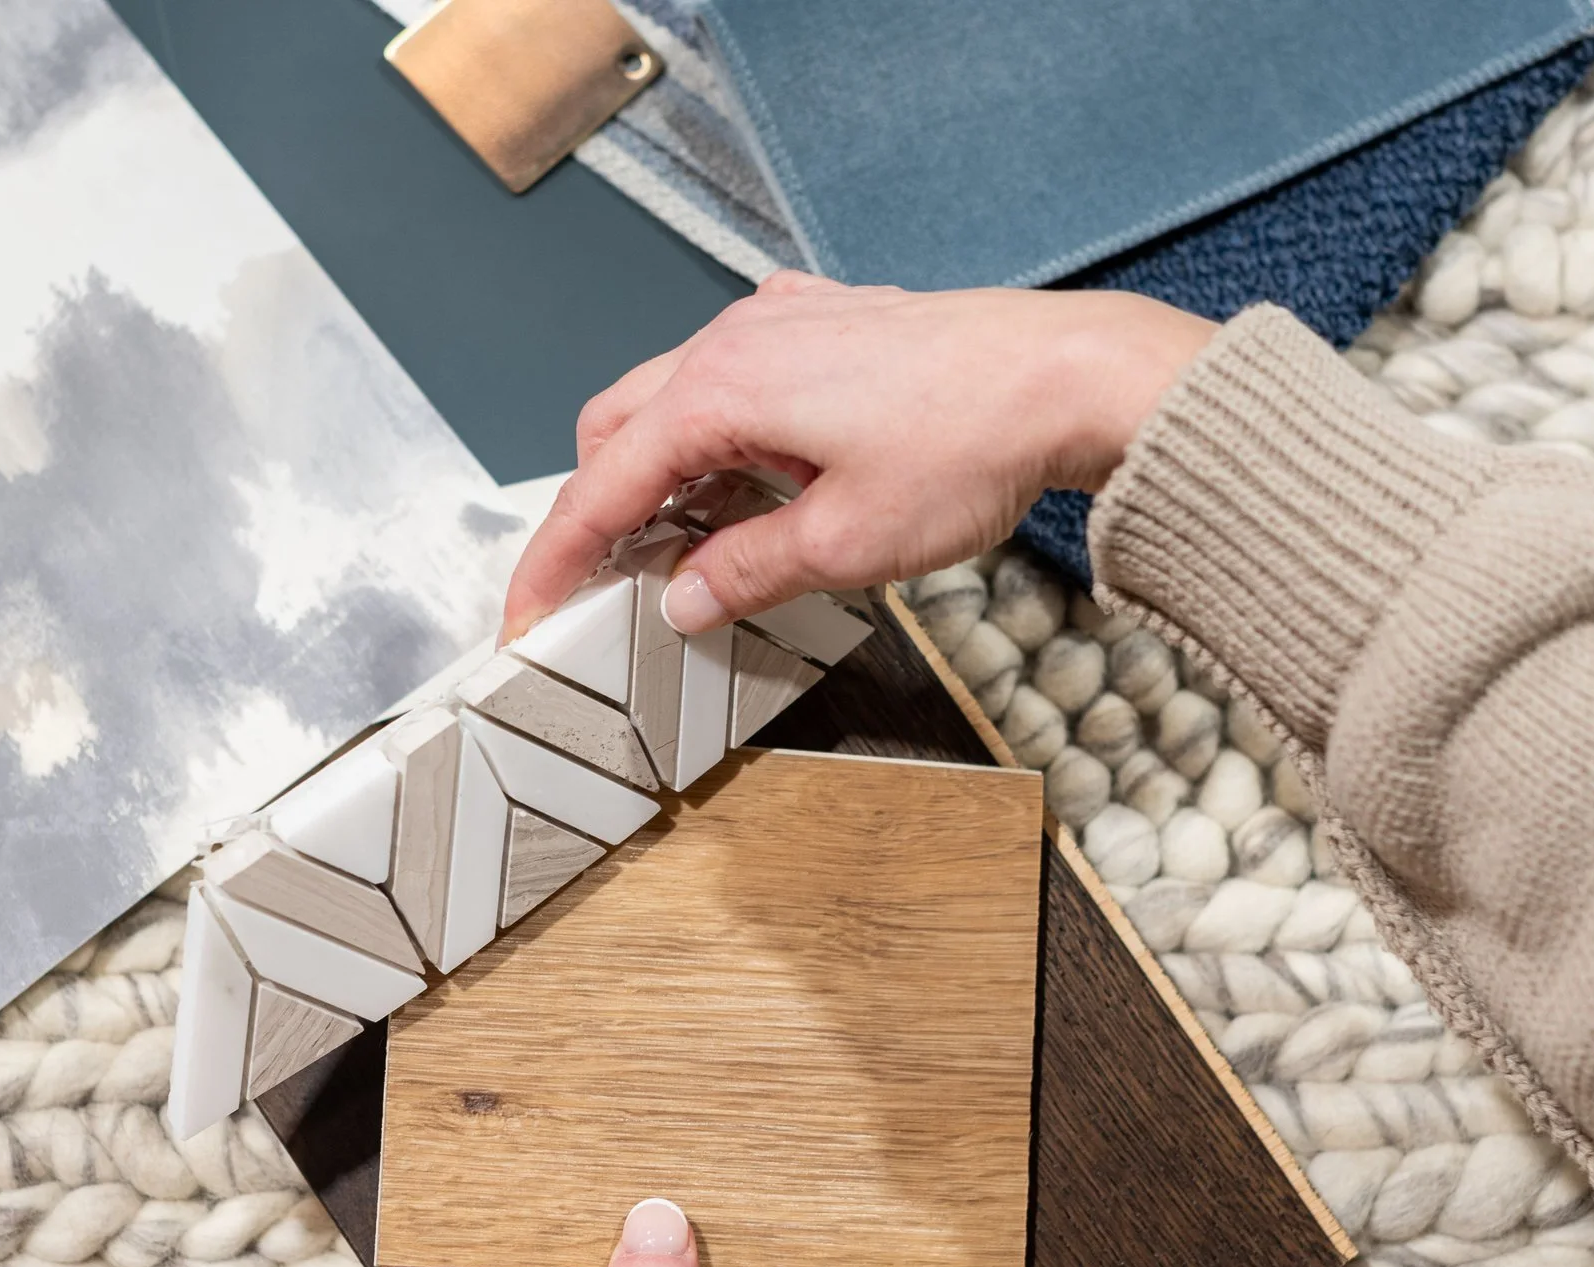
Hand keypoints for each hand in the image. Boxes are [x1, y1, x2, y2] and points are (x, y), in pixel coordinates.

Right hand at [502, 272, 1218, 640]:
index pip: (598, 489)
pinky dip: (721, 431)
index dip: (555, 562)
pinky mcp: (826, 323)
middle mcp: (734, 342)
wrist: (1066, 377)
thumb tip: (683, 599)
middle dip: (600, 511)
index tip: (528, 615)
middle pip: (617, 430)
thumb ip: (745, 574)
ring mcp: (780, 324)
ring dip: (665, 471)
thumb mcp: (844, 546)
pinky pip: (737, 373)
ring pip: (674, 397)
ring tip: (696, 545)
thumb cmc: (968, 445)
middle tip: (608, 586)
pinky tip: (763, 477)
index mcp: (717, 394)